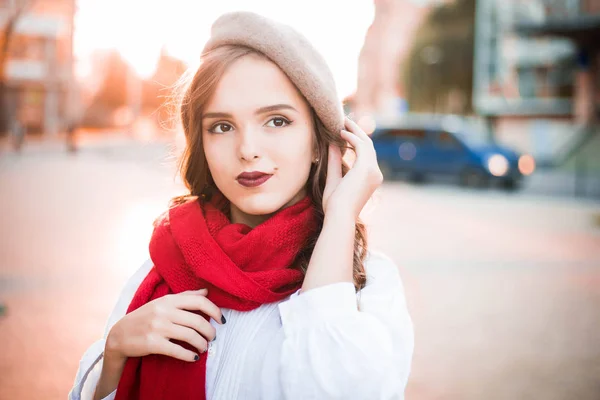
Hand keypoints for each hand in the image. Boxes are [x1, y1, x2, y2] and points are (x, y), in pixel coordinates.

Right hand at [105, 289, 223, 363]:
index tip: (221, 320)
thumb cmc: (145, 317)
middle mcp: (164, 311)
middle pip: (198, 320)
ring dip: (202, 344)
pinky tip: (194, 358)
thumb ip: (185, 296)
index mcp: (169, 300)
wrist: (119, 334)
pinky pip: (177, 350)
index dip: (214, 310)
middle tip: (213, 337)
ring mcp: (158, 327)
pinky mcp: (152, 343)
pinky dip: (190, 355)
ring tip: (204, 348)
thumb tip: (206, 291)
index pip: (199, 301)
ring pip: (190, 336)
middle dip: (210, 331)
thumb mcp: (163, 303)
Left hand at [322, 117, 382, 218]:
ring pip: (366, 143)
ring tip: (342, 121)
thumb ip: (335, 162)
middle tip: (345, 120)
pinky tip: (340, 133)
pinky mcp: (367, 167)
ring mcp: (373, 170)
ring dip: (354, 131)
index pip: (366, 155)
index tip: (345, 132)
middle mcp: (376, 174)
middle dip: (357, 132)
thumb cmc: (334, 205)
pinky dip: (351, 137)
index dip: (357, 141)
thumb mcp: (334, 179)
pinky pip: (360, 146)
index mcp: (370, 178)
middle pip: (368, 146)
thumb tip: (332, 145)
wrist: (339, 215)